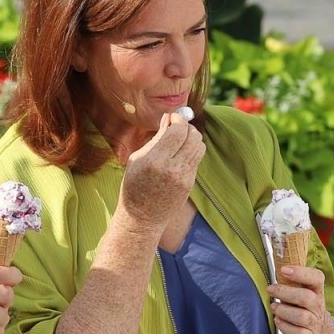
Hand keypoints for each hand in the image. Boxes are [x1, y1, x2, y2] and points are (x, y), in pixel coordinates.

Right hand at [120, 112, 204, 228]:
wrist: (142, 217)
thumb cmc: (134, 185)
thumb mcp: (138, 158)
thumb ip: (156, 138)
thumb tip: (169, 118)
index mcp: (155, 161)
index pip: (178, 131)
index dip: (178, 119)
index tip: (173, 116)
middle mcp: (172, 169)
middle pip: (193, 136)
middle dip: (186, 126)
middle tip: (177, 126)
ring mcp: (184, 177)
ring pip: (199, 146)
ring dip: (191, 138)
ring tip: (179, 140)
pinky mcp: (190, 183)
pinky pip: (196, 158)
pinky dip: (190, 151)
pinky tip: (178, 154)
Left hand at [267, 263, 333, 333]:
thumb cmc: (306, 310)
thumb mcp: (305, 293)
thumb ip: (293, 282)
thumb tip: (276, 265)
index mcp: (317, 291)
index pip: (317, 278)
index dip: (301, 273)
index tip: (284, 270)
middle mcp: (318, 306)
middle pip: (306, 297)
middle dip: (285, 292)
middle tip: (271, 289)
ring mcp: (314, 323)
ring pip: (301, 316)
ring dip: (283, 310)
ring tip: (274, 307)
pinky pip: (297, 332)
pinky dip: (284, 326)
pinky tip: (278, 320)